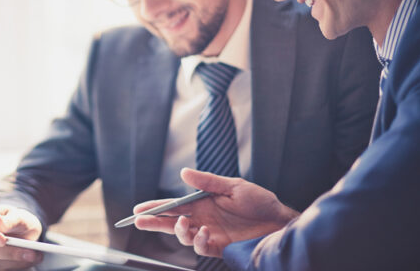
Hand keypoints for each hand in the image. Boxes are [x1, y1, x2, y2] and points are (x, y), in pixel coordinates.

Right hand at [0, 205, 43, 269]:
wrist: (19, 231)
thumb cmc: (17, 220)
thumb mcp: (19, 215)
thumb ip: (10, 219)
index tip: (3, 240)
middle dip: (10, 253)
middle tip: (32, 253)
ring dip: (16, 262)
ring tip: (35, 256)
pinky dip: (16, 267)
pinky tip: (28, 261)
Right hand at [133, 168, 298, 256]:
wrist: (280, 222)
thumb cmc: (259, 202)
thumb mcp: (233, 186)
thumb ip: (207, 182)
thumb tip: (183, 173)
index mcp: (202, 203)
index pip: (173, 205)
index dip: (156, 207)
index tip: (139, 209)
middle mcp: (203, 219)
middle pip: (171, 222)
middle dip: (154, 223)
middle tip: (139, 221)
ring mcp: (210, 234)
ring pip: (183, 236)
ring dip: (177, 231)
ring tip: (181, 224)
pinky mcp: (220, 247)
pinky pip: (201, 247)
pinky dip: (198, 241)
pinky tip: (203, 232)